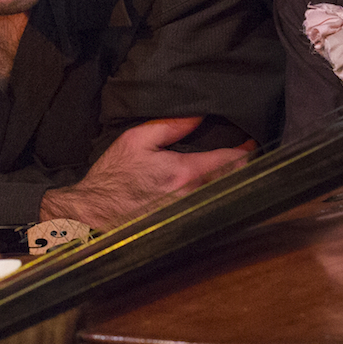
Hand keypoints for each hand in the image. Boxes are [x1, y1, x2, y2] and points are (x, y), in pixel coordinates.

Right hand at [40, 116, 255, 232]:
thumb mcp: (136, 139)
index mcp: (183, 172)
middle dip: (242, 169)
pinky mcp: (182, 230)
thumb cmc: (112, 176)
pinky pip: (208, 214)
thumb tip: (199, 113)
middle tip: (245, 157)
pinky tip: (215, 195)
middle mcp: (191, 197)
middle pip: (233, 183)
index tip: (250, 142)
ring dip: (231, 186)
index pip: (230, 161)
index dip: (245, 150)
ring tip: (232, 173)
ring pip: (223, 200)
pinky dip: (216, 203)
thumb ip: (171, 124)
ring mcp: (188, 217)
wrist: (92, 213)